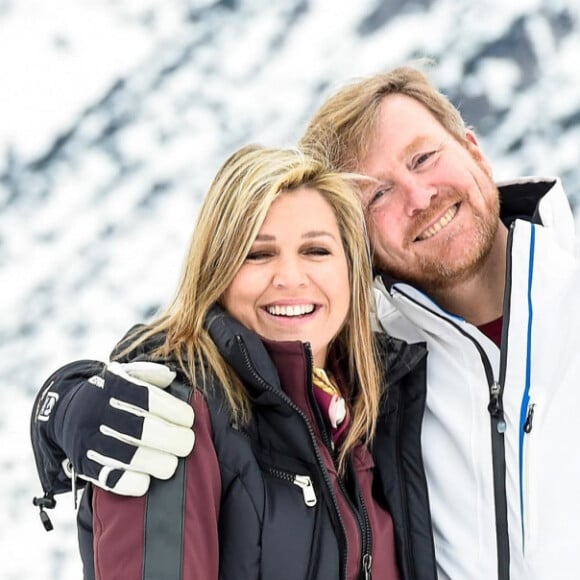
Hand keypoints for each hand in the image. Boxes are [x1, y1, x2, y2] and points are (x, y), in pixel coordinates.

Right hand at [54, 361, 194, 495]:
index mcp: (113, 386)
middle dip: (174, 439)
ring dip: (159, 463)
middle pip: (143, 430)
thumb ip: (150, 373)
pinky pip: (113, 479)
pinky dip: (134, 482)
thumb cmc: (111, 394)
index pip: (150, 399)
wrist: (67, 413)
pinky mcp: (84, 466)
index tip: (188, 419)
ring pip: (131, 457)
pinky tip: (147, 479)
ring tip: (171, 462)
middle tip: (187, 442)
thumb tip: (171, 376)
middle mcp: (99, 412)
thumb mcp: (126, 374)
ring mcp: (90, 440)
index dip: (176, 412)